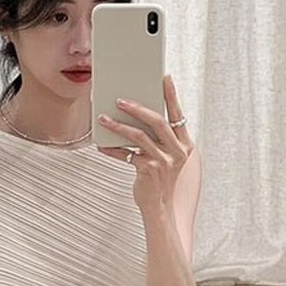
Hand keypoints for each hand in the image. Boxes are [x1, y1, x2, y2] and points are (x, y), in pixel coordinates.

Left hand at [96, 73, 195, 213]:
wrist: (161, 207)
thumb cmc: (161, 180)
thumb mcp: (167, 157)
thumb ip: (159, 139)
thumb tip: (137, 116)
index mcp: (185, 145)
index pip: (178, 115)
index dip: (171, 95)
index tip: (164, 77)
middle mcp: (177, 151)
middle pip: (157, 121)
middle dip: (137, 107)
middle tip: (120, 99)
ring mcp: (163, 161)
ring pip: (138, 136)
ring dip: (118, 125)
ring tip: (103, 118)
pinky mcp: (148, 171)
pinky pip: (126, 154)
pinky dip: (112, 149)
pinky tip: (101, 145)